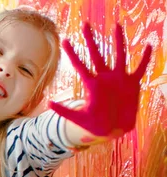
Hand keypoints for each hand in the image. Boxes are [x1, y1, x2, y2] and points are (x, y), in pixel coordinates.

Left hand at [49, 22, 152, 138]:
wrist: (113, 130)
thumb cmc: (94, 125)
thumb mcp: (77, 119)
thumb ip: (64, 110)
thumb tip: (48, 103)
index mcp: (91, 85)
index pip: (79, 65)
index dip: (72, 53)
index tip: (64, 41)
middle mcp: (104, 79)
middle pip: (97, 54)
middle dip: (91, 40)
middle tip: (85, 24)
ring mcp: (119, 80)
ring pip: (119, 55)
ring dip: (118, 41)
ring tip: (117, 26)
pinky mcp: (132, 84)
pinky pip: (140, 69)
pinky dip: (145, 58)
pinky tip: (149, 46)